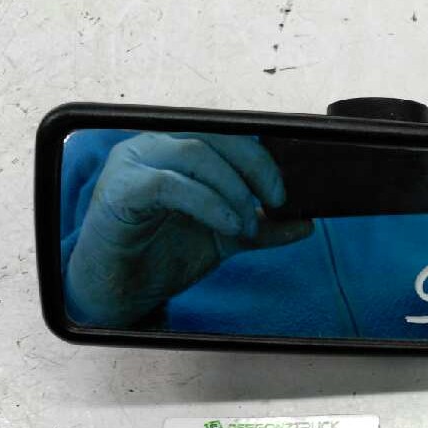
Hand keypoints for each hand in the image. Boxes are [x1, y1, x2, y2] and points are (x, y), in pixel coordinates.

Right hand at [65, 132, 311, 325]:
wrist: (122, 291)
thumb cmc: (163, 254)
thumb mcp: (226, 237)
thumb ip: (263, 228)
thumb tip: (306, 223)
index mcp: (180, 149)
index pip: (229, 135)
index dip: (262, 158)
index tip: (283, 194)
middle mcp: (156, 146)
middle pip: (216, 137)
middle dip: (255, 167)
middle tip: (276, 202)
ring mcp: (134, 163)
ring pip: (196, 153)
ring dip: (232, 189)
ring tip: (245, 224)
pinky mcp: (120, 189)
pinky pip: (169, 184)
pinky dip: (206, 202)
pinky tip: (226, 225)